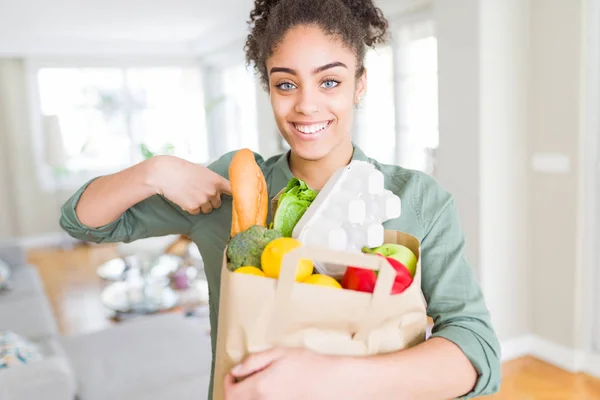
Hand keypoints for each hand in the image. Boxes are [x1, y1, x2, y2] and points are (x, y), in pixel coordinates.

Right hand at [146, 155, 231, 214]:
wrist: (165, 173)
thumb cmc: (183, 169)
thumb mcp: (202, 171)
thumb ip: (213, 181)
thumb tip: (220, 189)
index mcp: (217, 181)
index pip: (232, 191)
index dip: (236, 196)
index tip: (239, 200)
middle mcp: (213, 192)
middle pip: (218, 203)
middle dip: (210, 200)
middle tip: (198, 192)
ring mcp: (203, 200)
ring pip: (207, 209)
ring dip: (200, 205)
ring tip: (190, 194)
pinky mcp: (193, 208)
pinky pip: (196, 212)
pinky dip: (190, 208)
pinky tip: (184, 198)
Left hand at [224, 347, 361, 399]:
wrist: (333, 383)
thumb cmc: (310, 366)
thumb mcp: (280, 354)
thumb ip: (254, 362)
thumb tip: (236, 370)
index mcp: (260, 387)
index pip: (230, 394)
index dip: (227, 384)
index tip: (233, 376)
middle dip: (236, 392)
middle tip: (242, 381)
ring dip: (248, 397)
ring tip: (258, 386)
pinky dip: (263, 399)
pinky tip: (271, 392)